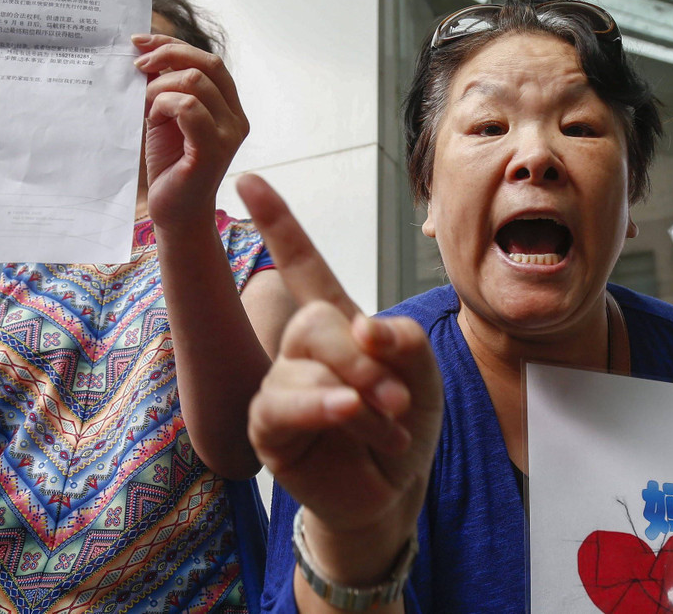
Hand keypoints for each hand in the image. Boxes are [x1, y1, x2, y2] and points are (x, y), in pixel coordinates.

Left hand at [132, 34, 247, 227]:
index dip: (175, 45)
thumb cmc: (170, 165)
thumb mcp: (166, 116)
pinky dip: (164, 104)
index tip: (141, 43)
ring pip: (195, 83)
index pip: (210, 62)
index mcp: (229, 108)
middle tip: (137, 67)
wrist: (174, 211)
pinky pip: (190, 108)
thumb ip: (166, 88)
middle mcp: (236, 119)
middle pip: (207, 64)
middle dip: (167, 56)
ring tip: (146, 107)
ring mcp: (228, 135)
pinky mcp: (212, 151)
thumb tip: (146, 54)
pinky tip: (154, 119)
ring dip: (160, 87)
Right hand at [238, 174, 443, 583]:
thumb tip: (365, 327)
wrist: (394, 491)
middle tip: (396, 398)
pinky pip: (283, 401)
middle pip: (314, 319)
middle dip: (362, 356)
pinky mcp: (268, 426)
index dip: (278, 224)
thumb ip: (404, 342)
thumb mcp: (424, 377)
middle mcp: (302, 349)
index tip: (249, 180)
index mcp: (339, 324)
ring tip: (388, 425)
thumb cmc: (404, 427)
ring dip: (360, 394)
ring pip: (303, 360)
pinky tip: (349, 414)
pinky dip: (323, 406)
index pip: (304, 266)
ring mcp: (281, 384)